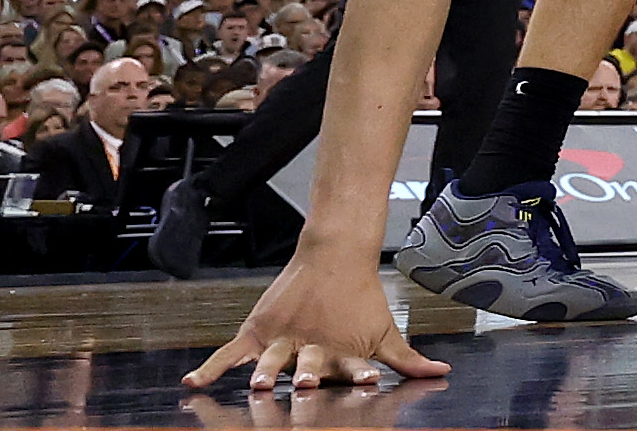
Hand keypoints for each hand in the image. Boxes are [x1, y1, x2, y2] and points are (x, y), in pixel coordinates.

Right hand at [182, 250, 450, 390]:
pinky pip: (230, 352)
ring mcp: (282, 339)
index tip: (368, 379)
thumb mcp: (386, 331)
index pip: (352, 366)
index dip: (359, 372)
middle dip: (308, 374)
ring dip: (265, 371)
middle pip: (308, 364)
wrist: (336, 253)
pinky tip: (193, 383)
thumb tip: (443, 372)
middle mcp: (310, 348)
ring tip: (259, 383)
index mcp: (341, 351)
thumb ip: (408, 359)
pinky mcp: (259, 331)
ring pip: (271, 359)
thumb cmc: (361, 299)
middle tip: (307, 382)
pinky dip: (212, 367)